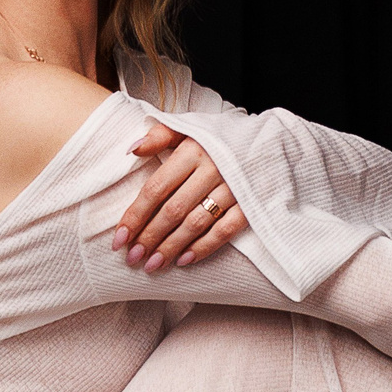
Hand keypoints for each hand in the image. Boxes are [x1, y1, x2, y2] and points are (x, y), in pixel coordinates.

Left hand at [114, 124, 249, 271]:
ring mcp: (234, 189)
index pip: (156, 188)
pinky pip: (224, 231)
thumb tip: (132, 148)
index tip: (119, 238)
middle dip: (150, 237)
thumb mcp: (191, 127)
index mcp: (193, 149)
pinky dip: (204, 248)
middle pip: (173, 210)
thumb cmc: (222, 137)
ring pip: (196, 224)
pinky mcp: (250, 205)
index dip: (136, 215)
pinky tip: (184, 260)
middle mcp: (213, 169)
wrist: (271, 141)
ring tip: (153, 264)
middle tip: (133, 258)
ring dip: (171, 247)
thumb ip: (161, 135)